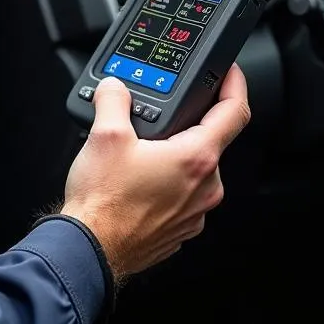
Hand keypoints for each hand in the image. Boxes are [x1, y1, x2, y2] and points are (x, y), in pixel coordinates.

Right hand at [61, 66, 249, 279]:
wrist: (89, 250)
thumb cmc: (102, 203)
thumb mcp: (104, 135)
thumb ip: (113, 99)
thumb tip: (114, 86)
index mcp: (196, 158)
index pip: (234, 111)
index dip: (235, 84)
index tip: (230, 73)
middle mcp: (205, 187)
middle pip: (209, 140)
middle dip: (185, 124)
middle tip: (155, 119)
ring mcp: (195, 212)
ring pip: (194, 170)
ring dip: (173, 156)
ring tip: (137, 155)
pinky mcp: (181, 229)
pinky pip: (182, 196)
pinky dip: (166, 183)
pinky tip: (136, 182)